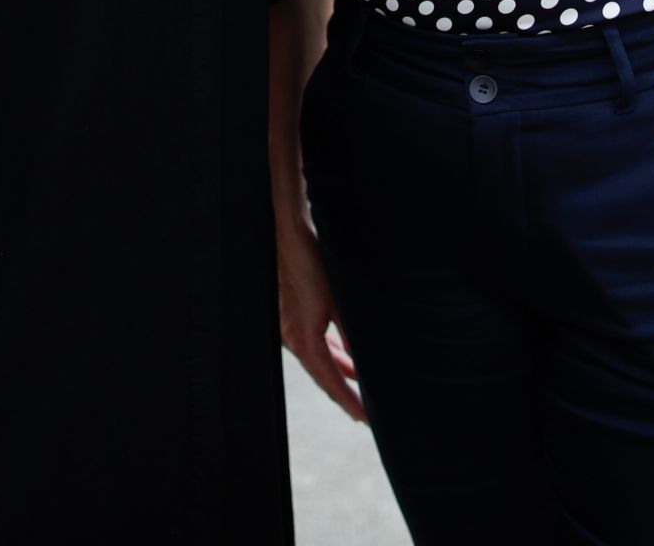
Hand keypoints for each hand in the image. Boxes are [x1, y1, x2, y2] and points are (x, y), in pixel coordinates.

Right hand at [276, 219, 366, 421]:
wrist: (288, 234)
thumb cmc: (311, 263)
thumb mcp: (338, 301)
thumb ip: (350, 336)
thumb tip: (363, 362)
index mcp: (303, 339)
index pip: (328, 382)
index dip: (348, 401)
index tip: (364, 418)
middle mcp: (292, 338)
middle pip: (322, 374)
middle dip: (344, 389)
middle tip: (365, 407)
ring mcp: (288, 326)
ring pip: (317, 357)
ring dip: (338, 368)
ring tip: (360, 380)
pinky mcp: (290, 313)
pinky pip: (312, 342)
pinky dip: (328, 351)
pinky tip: (341, 352)